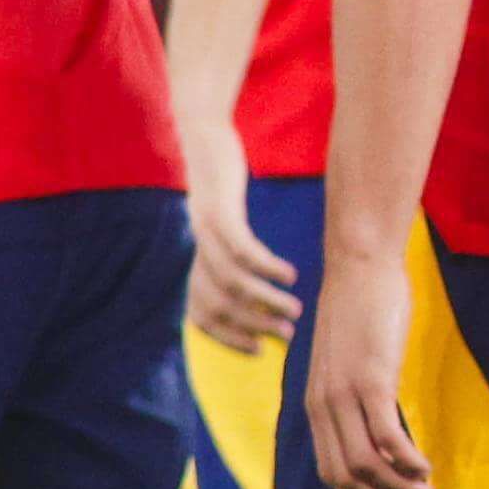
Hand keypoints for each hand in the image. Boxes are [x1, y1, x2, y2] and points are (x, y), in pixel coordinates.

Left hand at [182, 112, 300, 349]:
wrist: (204, 137)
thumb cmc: (222, 184)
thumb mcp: (225, 224)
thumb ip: (232, 256)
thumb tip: (258, 288)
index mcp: (194, 261)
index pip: (201, 316)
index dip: (228, 337)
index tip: (258, 351)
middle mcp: (195, 253)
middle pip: (219, 304)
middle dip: (253, 325)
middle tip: (286, 335)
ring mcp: (204, 233)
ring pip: (233, 282)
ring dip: (265, 300)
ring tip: (294, 309)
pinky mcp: (219, 212)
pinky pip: (242, 249)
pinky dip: (266, 266)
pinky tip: (289, 274)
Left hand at [304, 245, 434, 488]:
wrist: (358, 264)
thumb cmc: (360, 308)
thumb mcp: (349, 359)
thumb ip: (354, 393)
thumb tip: (377, 420)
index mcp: (317, 406)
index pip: (332, 474)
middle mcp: (324, 406)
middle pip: (346, 479)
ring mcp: (345, 394)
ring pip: (367, 466)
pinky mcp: (371, 379)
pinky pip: (388, 437)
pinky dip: (408, 461)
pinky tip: (427, 467)